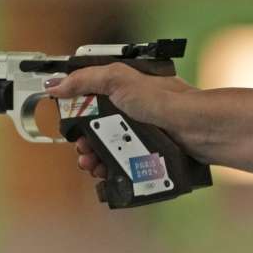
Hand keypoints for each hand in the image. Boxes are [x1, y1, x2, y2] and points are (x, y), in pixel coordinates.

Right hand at [46, 63, 196, 177]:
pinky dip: (110, 169)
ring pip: (108, 149)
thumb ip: (85, 80)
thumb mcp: (119, 79)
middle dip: (83, 141)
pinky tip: (105, 173)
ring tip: (90, 164)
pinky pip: (123, 164)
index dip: (76, 112)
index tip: (68, 125)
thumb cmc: (164, 99)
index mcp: (124, 89)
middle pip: (97, 128)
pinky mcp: (149, 153)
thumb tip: (54, 84)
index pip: (90, 99)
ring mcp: (141, 132)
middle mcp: (132, 110)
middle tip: (81, 150)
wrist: (198, 128)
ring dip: (93, 157)